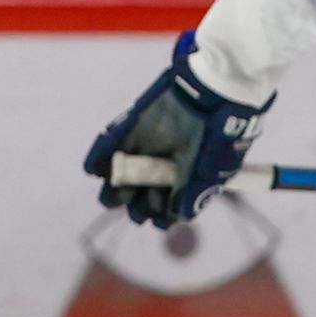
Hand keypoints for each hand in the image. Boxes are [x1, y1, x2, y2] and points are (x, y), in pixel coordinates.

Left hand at [83, 29, 268, 227]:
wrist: (210, 95)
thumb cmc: (218, 134)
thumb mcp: (212, 170)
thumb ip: (192, 194)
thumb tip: (176, 217)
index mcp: (184, 177)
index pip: (165, 205)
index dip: (160, 216)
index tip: (157, 221)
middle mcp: (162, 165)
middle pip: (140, 196)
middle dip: (137, 207)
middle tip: (138, 209)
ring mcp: (143, 149)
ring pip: (119, 179)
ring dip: (114, 192)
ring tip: (116, 194)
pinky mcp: (127, 132)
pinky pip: (104, 152)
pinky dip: (97, 163)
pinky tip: (98, 170)